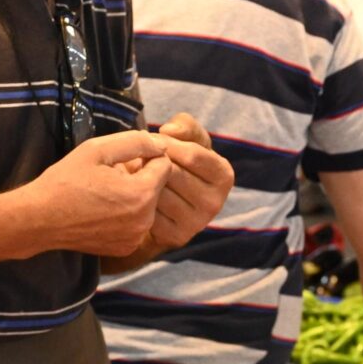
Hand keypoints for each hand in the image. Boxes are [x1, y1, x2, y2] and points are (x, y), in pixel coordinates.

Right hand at [24, 132, 167, 256]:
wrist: (39, 219)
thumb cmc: (65, 181)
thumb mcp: (98, 149)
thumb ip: (136, 142)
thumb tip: (161, 143)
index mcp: (142, 194)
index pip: (165, 164)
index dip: (146, 156)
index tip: (123, 159)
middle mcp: (145, 220)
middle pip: (158, 186)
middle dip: (141, 176)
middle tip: (110, 175)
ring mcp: (136, 238)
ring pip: (149, 205)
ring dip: (134, 195)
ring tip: (105, 192)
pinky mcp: (127, 249)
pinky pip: (138, 223)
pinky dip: (127, 215)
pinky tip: (103, 211)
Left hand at [146, 114, 234, 252]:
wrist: (169, 202)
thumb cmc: (180, 163)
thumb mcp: (189, 140)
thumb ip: (184, 126)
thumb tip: (168, 131)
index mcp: (224, 175)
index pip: (191, 154)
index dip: (166, 145)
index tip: (154, 143)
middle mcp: (215, 203)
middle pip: (172, 174)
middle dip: (152, 162)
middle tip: (144, 160)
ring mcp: (196, 223)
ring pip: (158, 193)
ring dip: (142, 181)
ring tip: (141, 177)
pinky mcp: (176, 237)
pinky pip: (149, 212)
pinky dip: (138, 203)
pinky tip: (139, 198)